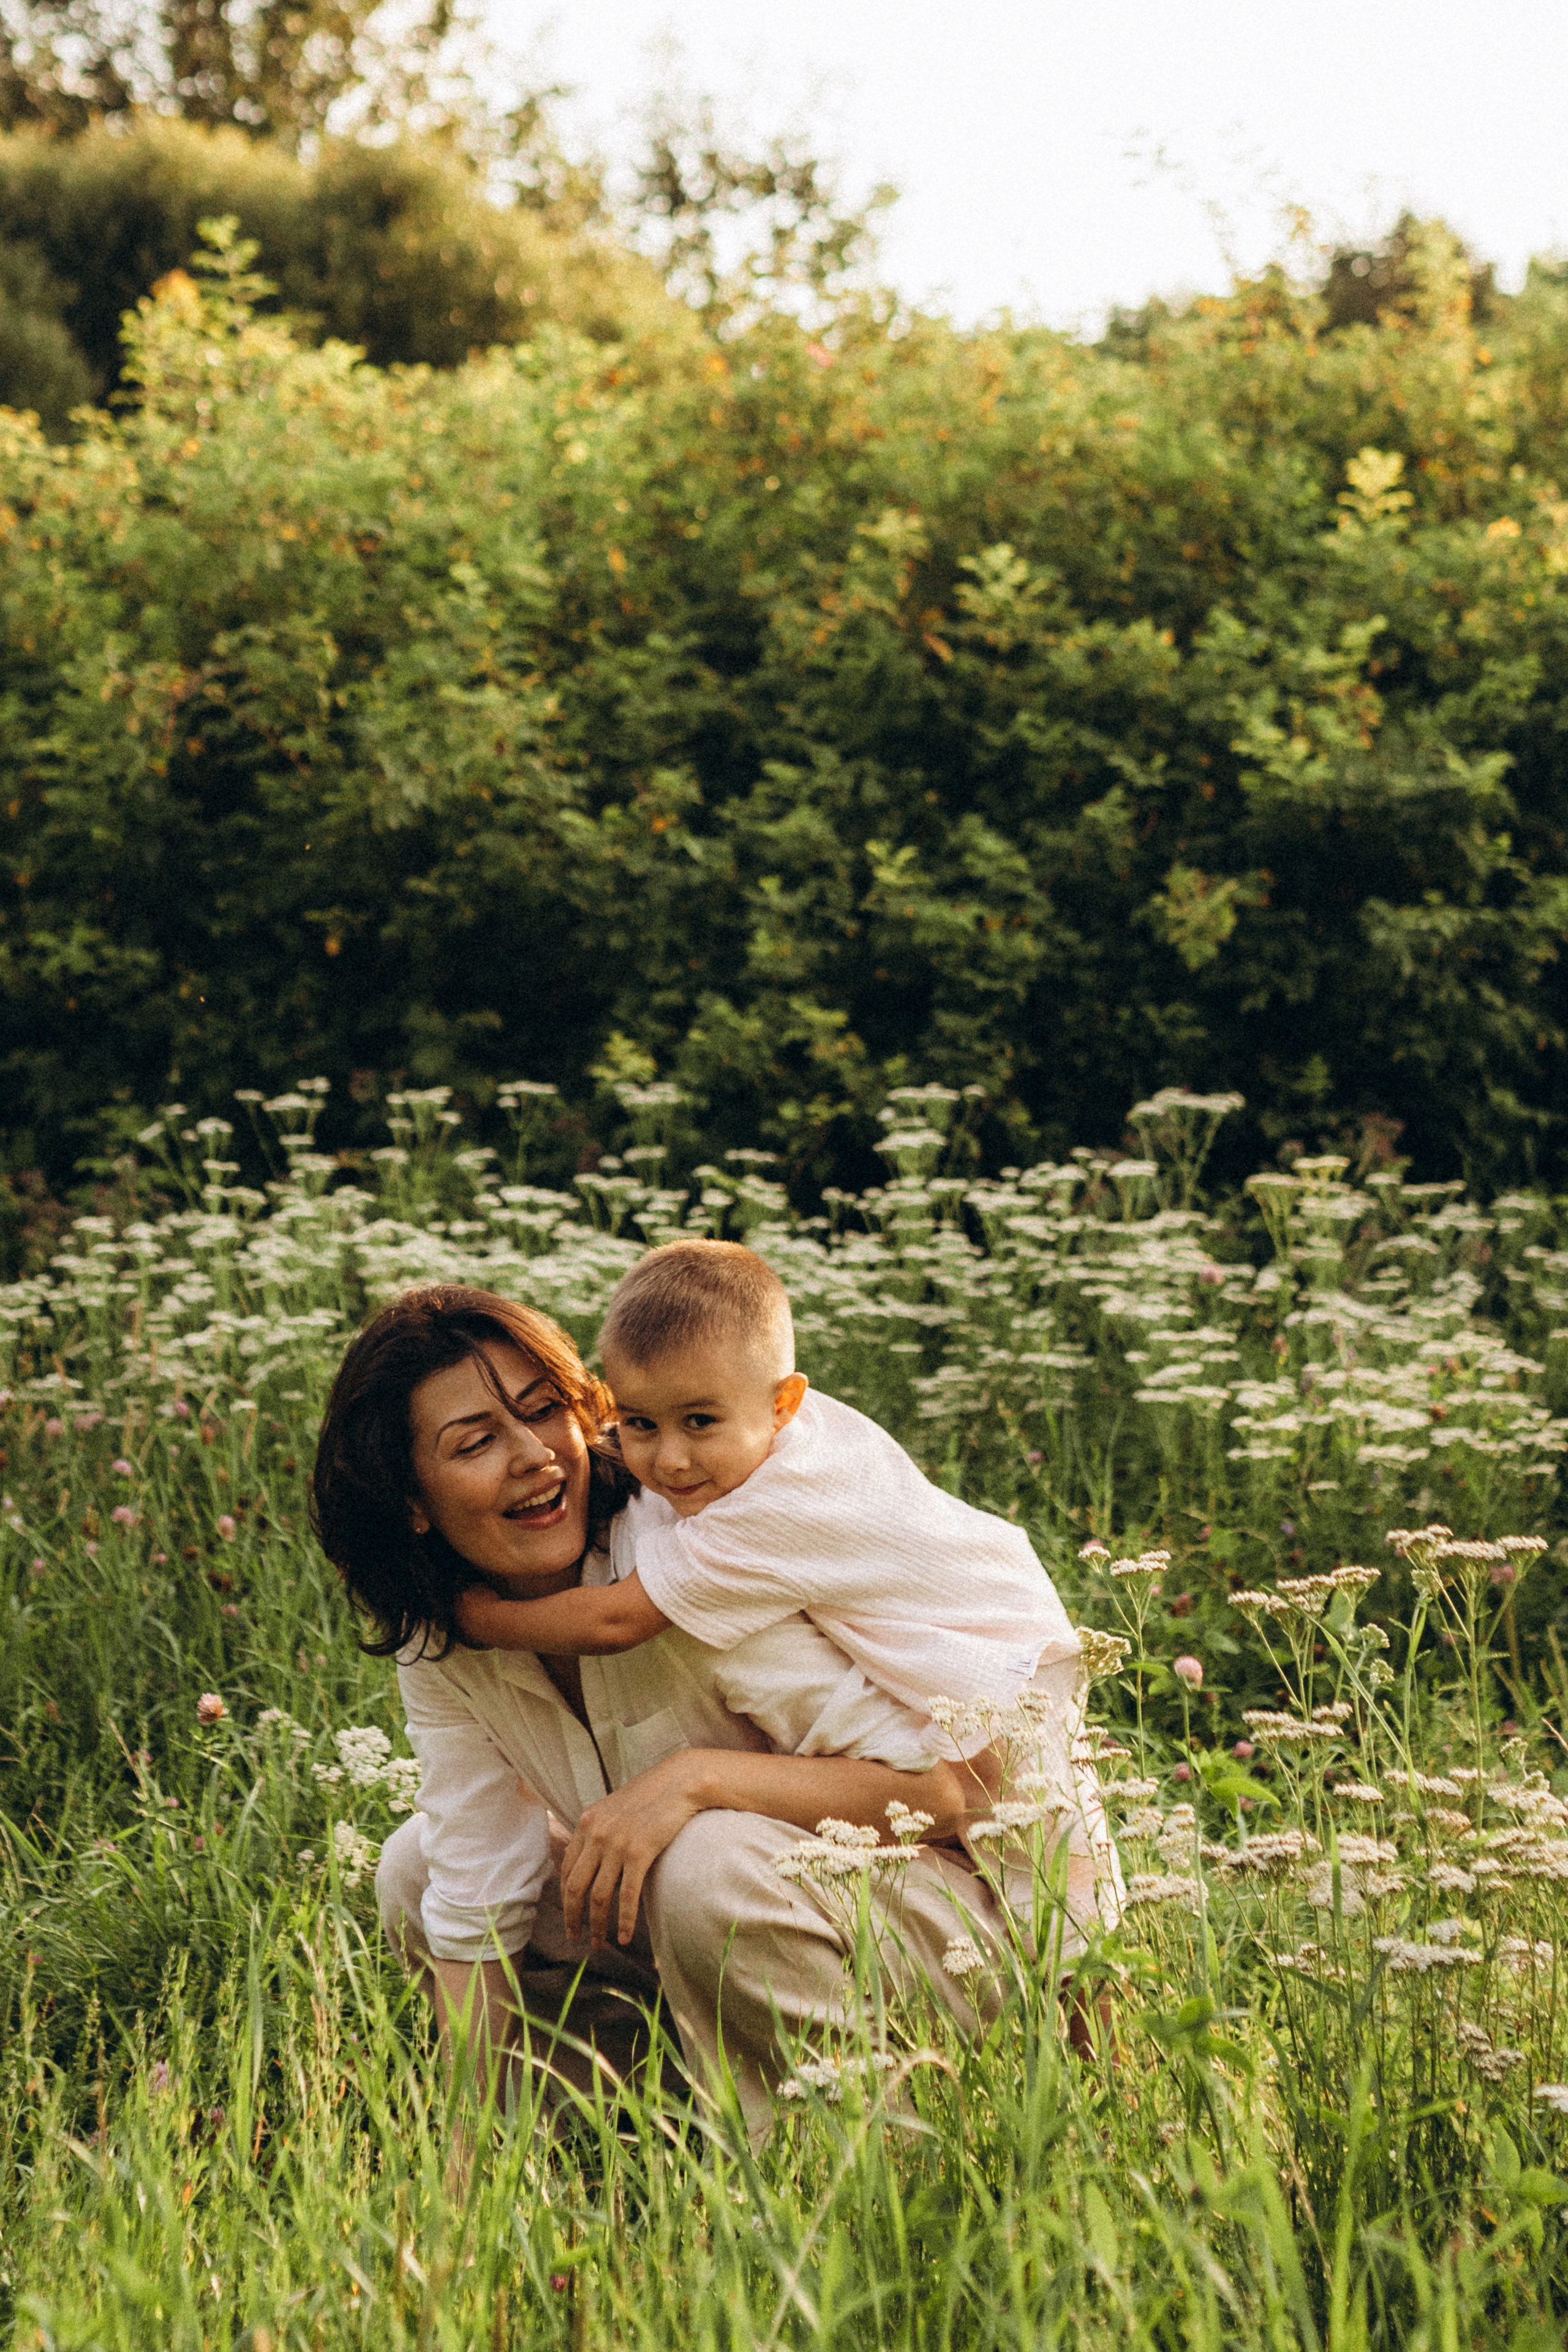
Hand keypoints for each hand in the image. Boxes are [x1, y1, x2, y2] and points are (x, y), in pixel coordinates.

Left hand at [560, 1751, 713, 1947]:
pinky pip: (627, 1895)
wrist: (680, 1781)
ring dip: (597, 1926)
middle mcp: (596, 1833)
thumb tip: (593, 1860)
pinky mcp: (639, 1852)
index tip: (569, 1917)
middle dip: (573, 1918)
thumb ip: (600, 1830)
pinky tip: (625, 1938)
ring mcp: (616, 1843)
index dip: (565, 1899)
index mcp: (587, 1822)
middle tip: (576, 1939)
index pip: (567, 1870)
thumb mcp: (615, 1809)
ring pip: (598, 1896)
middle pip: (575, 1887)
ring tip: (600, 1944)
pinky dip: (624, 1921)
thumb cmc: (652, 1796)